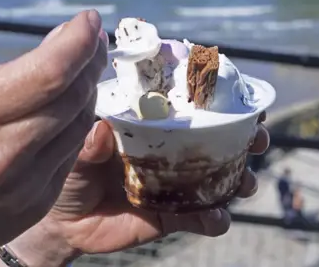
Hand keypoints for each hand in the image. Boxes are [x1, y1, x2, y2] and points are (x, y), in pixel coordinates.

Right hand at [0, 10, 107, 263]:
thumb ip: (10, 70)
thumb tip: (65, 40)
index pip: (50, 72)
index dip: (80, 41)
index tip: (90, 20)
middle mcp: (1, 157)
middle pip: (74, 97)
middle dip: (91, 61)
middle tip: (94, 39)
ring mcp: (22, 187)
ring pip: (81, 124)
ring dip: (88, 91)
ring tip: (84, 69)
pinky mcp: (35, 204)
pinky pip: (71, 153)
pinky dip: (76, 124)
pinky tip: (70, 108)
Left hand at [7, 113, 270, 266]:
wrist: (60, 223)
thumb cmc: (68, 172)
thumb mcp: (73, 151)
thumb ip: (88, 142)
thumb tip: (102, 129)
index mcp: (154, 124)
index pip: (193, 104)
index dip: (222, 98)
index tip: (244, 95)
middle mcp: (172, 150)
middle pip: (220, 138)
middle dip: (246, 137)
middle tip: (258, 137)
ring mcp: (176, 183)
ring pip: (219, 177)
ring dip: (240, 178)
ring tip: (246, 183)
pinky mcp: (172, 215)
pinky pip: (201, 217)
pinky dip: (215, 218)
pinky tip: (218, 217)